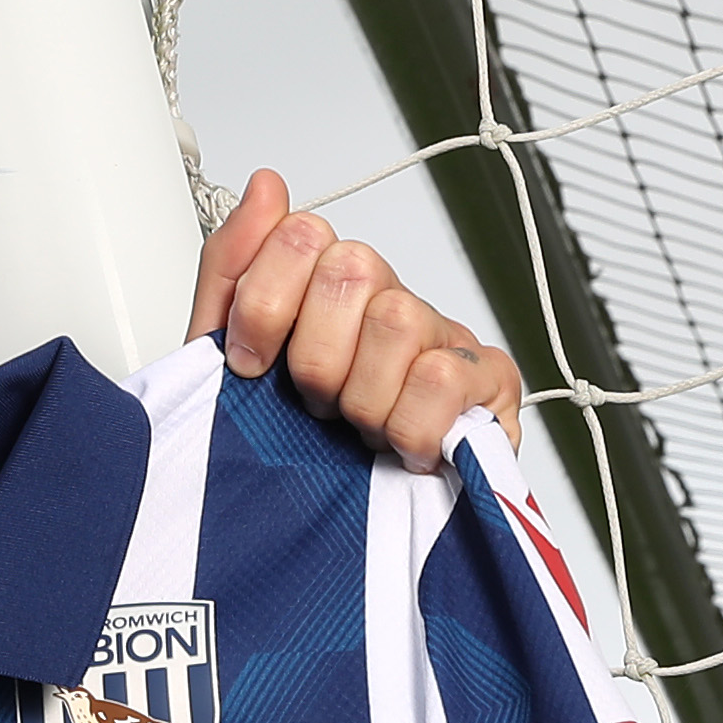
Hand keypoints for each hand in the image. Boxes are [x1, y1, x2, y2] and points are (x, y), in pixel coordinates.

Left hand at [189, 168, 524, 471]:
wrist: (334, 538)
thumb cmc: (290, 447)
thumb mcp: (230, 362)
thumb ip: (235, 267)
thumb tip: (266, 184)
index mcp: (328, 285)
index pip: (301, 232)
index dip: (265, 305)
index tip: (252, 365)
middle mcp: (390, 299)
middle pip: (351, 268)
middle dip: (317, 359)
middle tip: (317, 405)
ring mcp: (446, 336)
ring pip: (398, 319)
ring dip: (363, 400)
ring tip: (361, 432)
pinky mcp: (492, 383)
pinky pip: (443, 377)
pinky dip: (408, 427)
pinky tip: (402, 449)